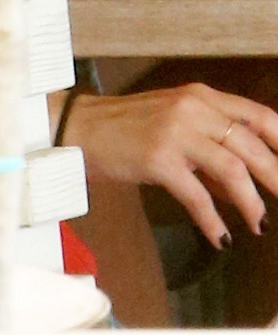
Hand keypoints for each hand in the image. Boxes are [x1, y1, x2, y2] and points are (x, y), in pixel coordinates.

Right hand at [63, 84, 277, 243]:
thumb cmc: (124, 129)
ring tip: (260, 224)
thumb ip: (209, 148)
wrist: (77, 129)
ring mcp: (175, 133)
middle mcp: (193, 109)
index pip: (259, 116)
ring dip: (252, 202)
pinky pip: (197, 194)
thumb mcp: (174, 125)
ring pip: (232, 169)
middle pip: (252, 144)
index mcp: (202, 97)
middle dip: (277, 177)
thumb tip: (244, 187)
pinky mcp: (157, 159)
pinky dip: (213, 220)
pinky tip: (221, 238)